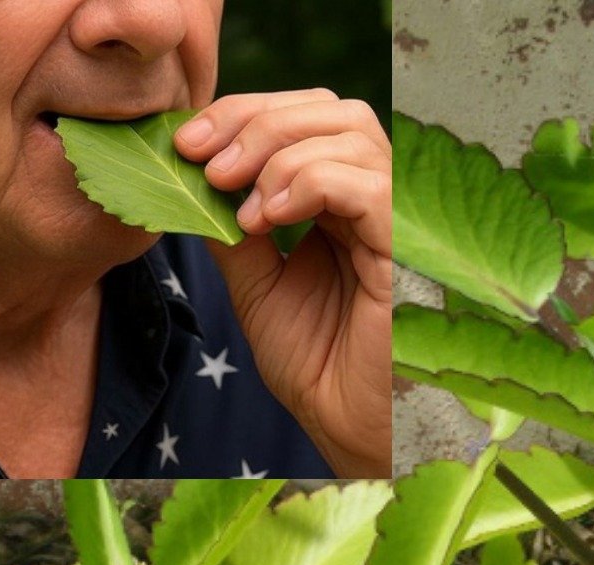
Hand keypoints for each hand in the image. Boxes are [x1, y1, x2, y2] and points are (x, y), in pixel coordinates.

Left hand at [175, 91, 390, 477]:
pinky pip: (368, 185)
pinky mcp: (407, 251)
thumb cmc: (312, 366)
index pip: (303, 121)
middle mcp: (373, 204)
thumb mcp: (255, 284)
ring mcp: (396, 223)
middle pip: (330, 110)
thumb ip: (232, 228)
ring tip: (241, 205)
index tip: (186, 144)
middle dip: (256, 120)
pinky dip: (311, 183)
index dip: (244, 115)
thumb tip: (190, 175)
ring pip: (351, 132)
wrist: (341, 425)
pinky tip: (271, 218)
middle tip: (204, 160)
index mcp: (341, 205)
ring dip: (279, 152)